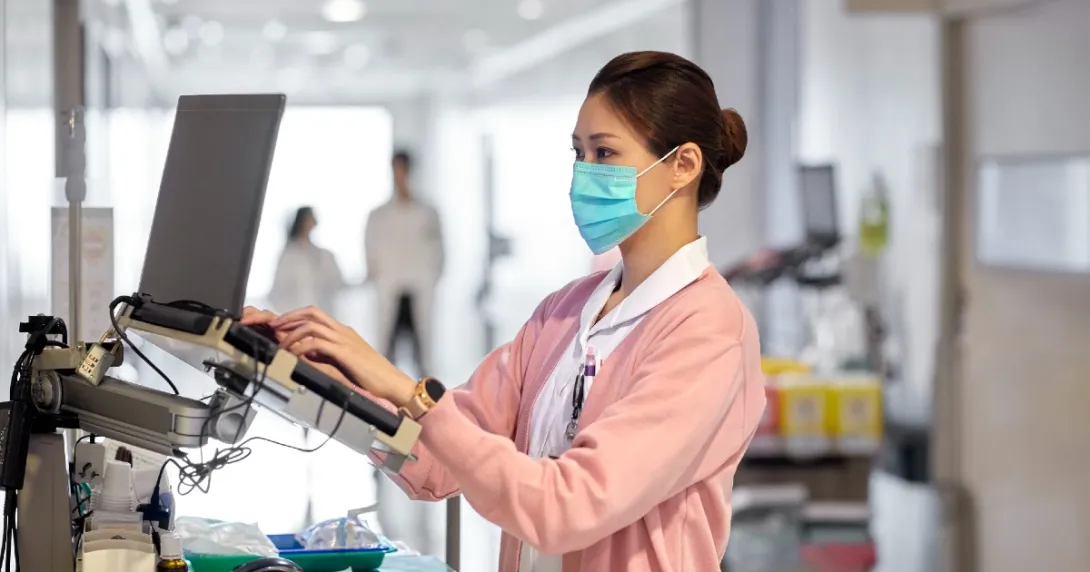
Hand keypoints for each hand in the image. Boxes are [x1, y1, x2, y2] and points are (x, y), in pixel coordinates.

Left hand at [271, 306, 415, 406]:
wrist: (392, 382)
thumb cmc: (372, 376)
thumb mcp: (346, 361)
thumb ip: (329, 355)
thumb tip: (308, 355)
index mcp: (343, 332)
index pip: (315, 315)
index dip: (295, 316)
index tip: (280, 324)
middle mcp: (343, 331)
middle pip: (311, 312)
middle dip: (289, 316)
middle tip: (273, 325)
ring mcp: (344, 340)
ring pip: (311, 325)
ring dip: (292, 332)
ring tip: (281, 344)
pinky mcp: (345, 352)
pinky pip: (317, 343)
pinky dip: (302, 347)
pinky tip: (294, 355)